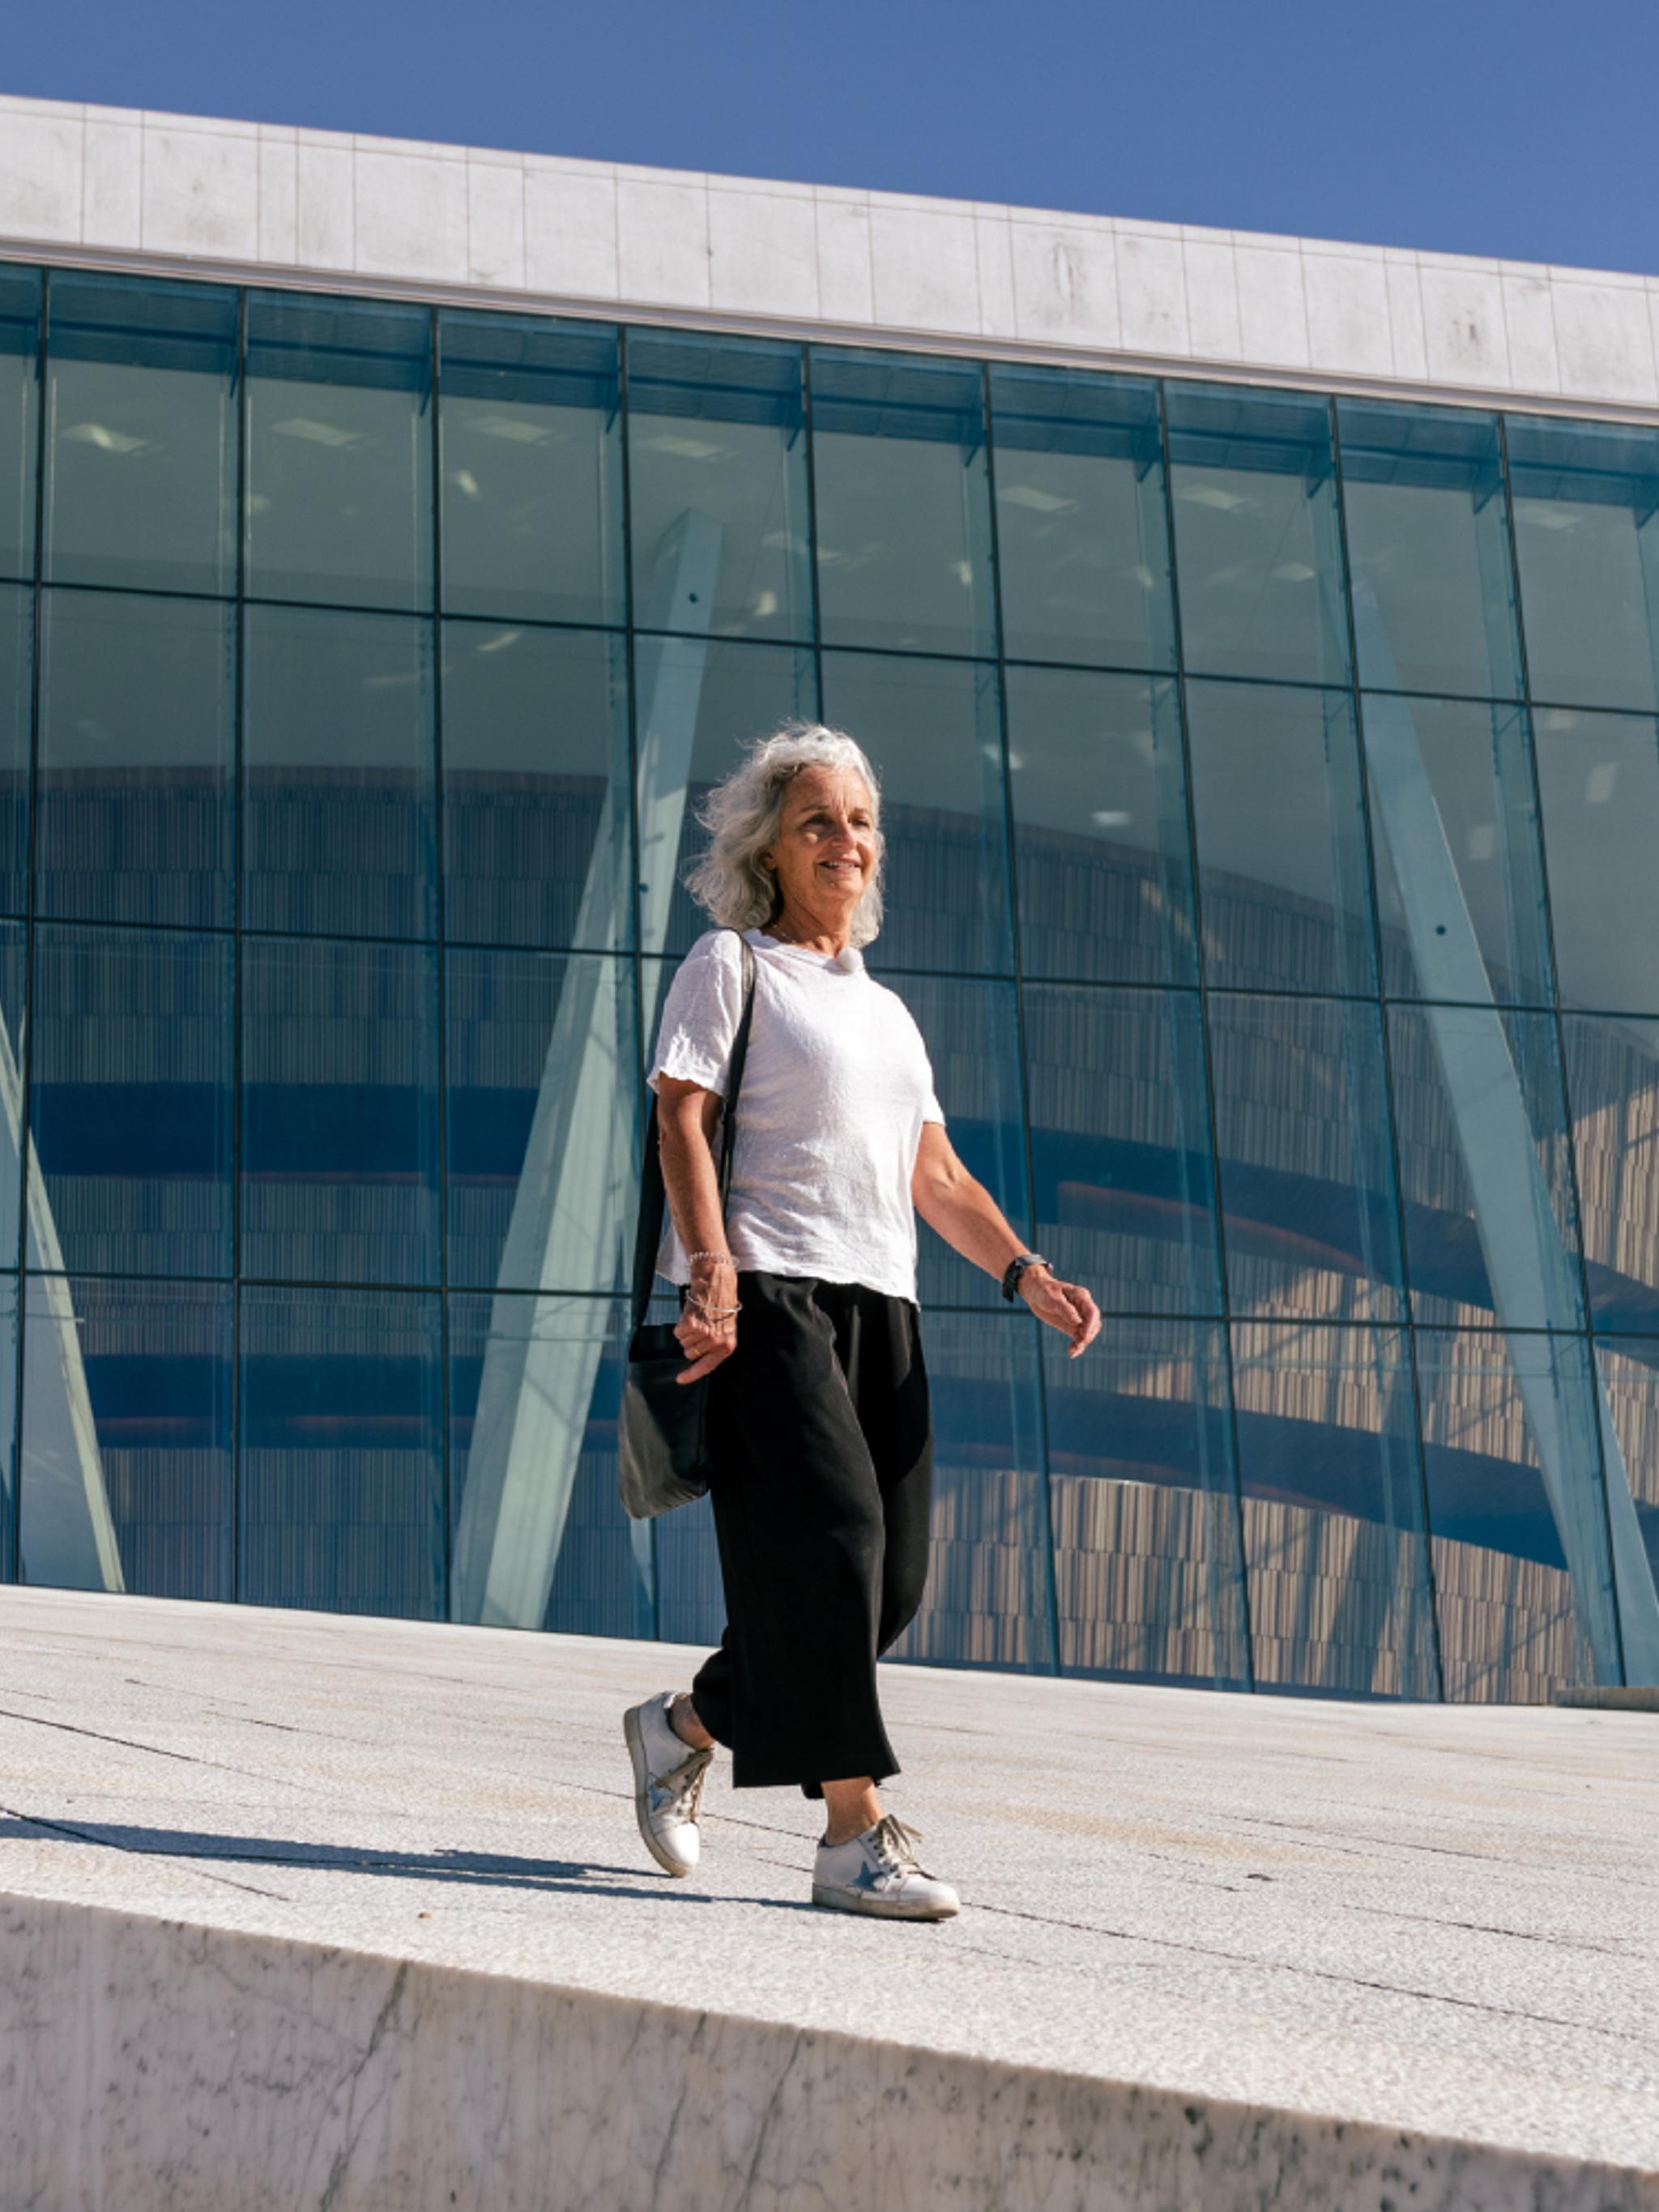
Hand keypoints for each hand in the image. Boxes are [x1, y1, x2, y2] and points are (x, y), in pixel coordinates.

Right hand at [674, 1263, 738, 1383]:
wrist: (717, 1282)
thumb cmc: (722, 1303)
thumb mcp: (725, 1327)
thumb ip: (715, 1344)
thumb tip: (697, 1355)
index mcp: (727, 1345)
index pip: (707, 1367)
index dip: (692, 1375)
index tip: (680, 1379)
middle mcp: (716, 1343)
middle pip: (690, 1354)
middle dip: (691, 1342)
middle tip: (700, 1326)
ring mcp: (703, 1334)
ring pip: (683, 1343)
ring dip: (687, 1332)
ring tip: (698, 1318)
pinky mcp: (691, 1325)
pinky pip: (678, 1333)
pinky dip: (680, 1324)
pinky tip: (691, 1314)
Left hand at [1020, 1267, 1100, 1357]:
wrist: (1035, 1291)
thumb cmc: (1043, 1290)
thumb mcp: (1051, 1298)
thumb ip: (1064, 1309)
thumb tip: (1077, 1321)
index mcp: (1081, 1296)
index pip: (1092, 1312)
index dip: (1090, 1326)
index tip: (1083, 1337)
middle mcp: (1083, 1307)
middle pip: (1094, 1324)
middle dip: (1088, 1336)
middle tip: (1077, 1345)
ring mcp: (1078, 1317)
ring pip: (1088, 1332)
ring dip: (1083, 1343)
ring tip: (1072, 1351)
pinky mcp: (1072, 1325)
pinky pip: (1079, 1337)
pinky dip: (1077, 1345)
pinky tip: (1071, 1352)